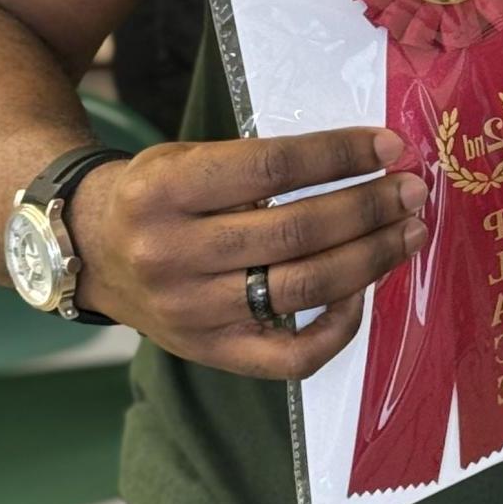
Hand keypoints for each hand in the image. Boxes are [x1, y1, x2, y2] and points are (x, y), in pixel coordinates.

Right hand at [64, 127, 427, 377]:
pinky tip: (363, 292)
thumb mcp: (188, 156)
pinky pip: (291, 357)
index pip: (274, 167)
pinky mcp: (209, 352)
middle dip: (369, 208)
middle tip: (413, 190)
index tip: (391, 146)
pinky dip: (339, 328)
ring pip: (303, 289)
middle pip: (297, 232)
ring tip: (408, 232)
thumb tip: (367, 161)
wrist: (89, 252)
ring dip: (371, 258)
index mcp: (166, 190)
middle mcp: (173, 253)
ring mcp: (191, 311)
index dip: (341, 155)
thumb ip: (261, 162)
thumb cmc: (158, 195)